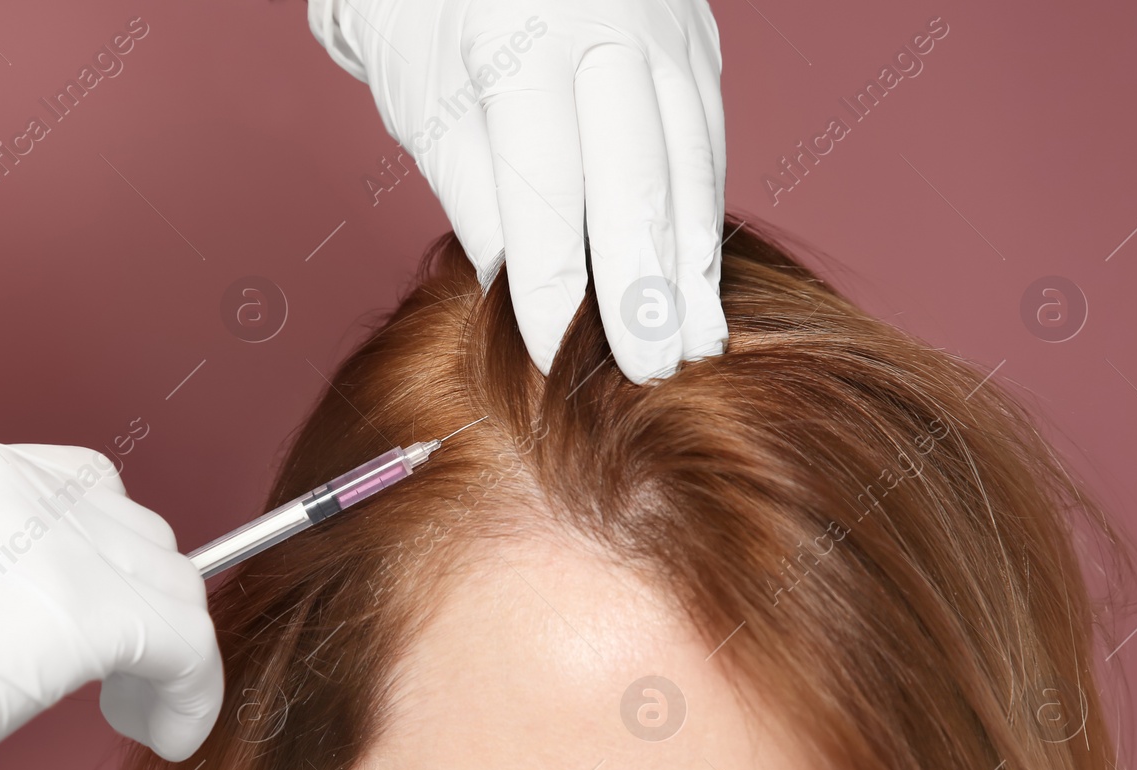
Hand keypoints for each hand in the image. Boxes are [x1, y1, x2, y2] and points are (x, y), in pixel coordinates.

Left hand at [310, 0, 728, 382]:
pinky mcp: (695, 35)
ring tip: (696, 341)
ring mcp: (665, 24)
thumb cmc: (430, 20)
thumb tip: (519, 298)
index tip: (555, 358)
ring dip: (693, 260)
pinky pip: (707, 135)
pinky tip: (698, 274)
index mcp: (519, 37)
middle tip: (651, 369)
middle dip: (644, 286)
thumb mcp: (429, 107)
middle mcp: (607, 22)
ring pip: (691, 159)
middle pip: (637, 177)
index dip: (554, 283)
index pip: (546, 186)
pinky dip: (702, 211)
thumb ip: (479, 200)